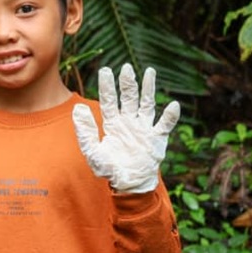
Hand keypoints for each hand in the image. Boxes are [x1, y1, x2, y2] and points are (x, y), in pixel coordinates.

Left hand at [72, 64, 180, 193]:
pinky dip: (169, 116)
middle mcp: (129, 121)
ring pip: (147, 104)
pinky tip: (173, 105)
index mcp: (113, 123)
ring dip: (148, 89)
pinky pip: (165, 125)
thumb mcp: (92, 152)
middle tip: (126, 68)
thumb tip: (78, 107)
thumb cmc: (109, 169)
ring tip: (149, 71)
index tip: (105, 71)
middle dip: (128, 82)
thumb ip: (85, 132)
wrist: (129, 184)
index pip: (109, 100)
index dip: (108, 86)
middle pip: (129, 98)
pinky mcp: (157, 139)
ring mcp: (144, 128)